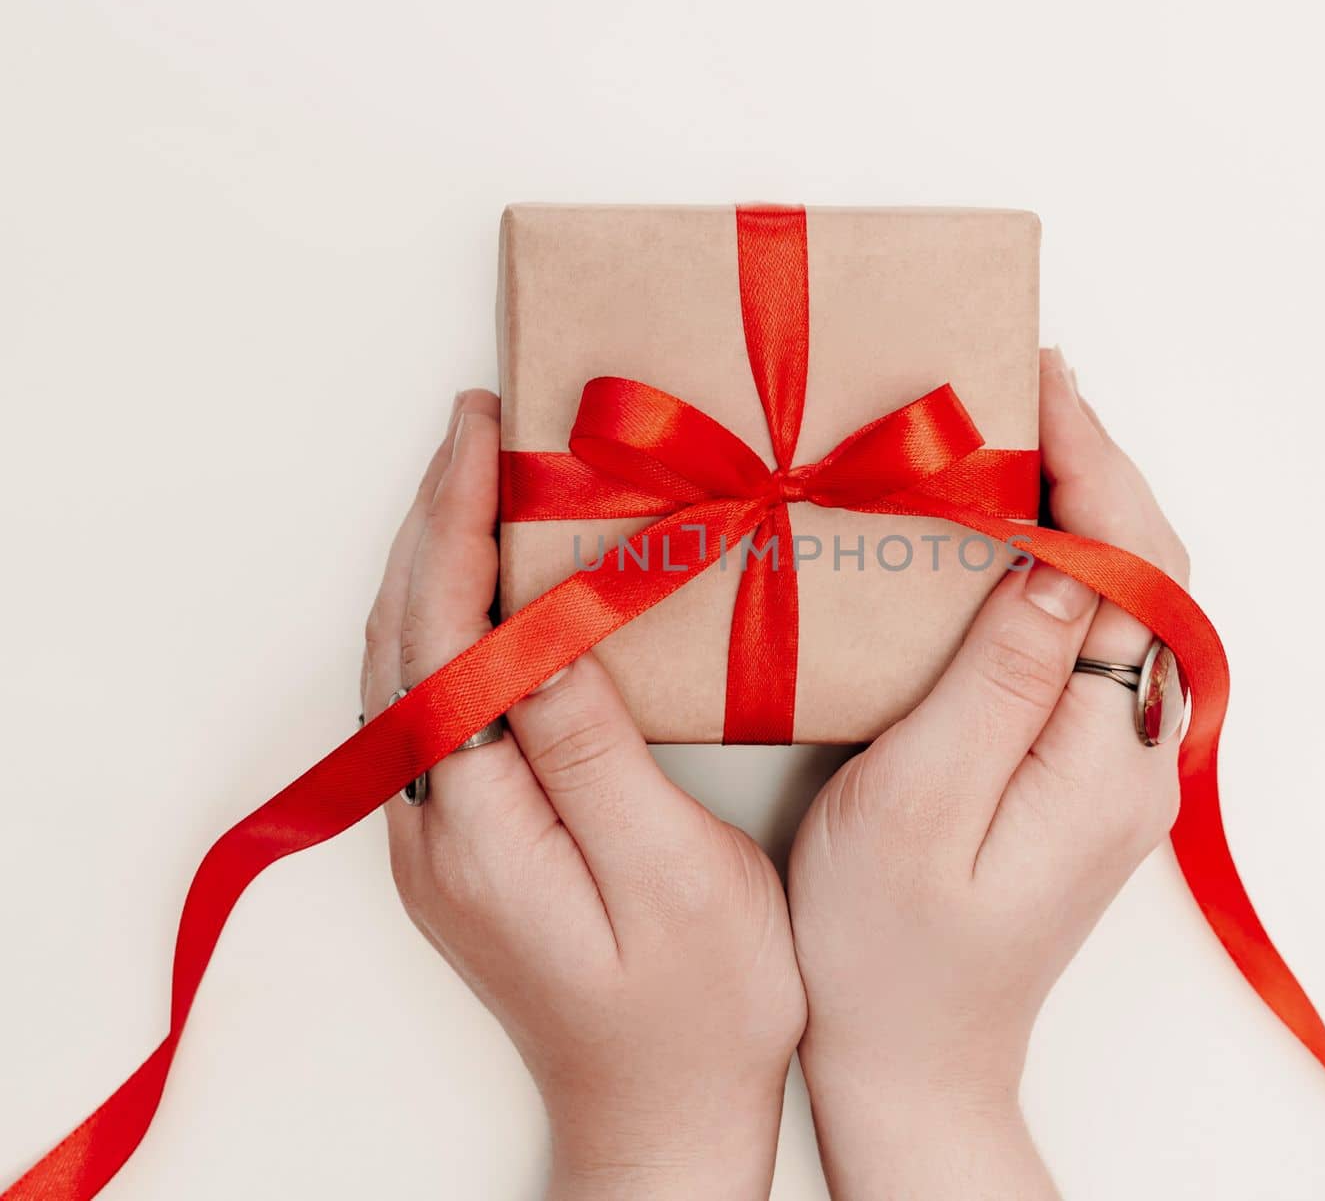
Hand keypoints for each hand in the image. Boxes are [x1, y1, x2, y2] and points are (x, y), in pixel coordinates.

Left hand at [361, 390, 804, 1200]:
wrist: (661, 1123)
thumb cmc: (696, 1015)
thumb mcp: (671, 884)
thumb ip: (592, 758)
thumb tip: (542, 635)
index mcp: (478, 826)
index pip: (443, 637)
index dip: (456, 524)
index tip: (484, 431)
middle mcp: (433, 825)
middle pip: (404, 639)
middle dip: (433, 519)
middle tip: (481, 423)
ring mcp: (442, 835)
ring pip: (409, 666)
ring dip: (434, 562)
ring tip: (480, 478)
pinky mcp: (470, 839)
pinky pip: (439, 699)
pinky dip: (454, 617)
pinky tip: (494, 588)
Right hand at [788, 348, 1189, 1200]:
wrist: (909, 1064)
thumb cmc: (887, 952)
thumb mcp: (920, 807)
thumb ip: (999, 680)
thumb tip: (1059, 560)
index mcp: (1106, 755)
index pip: (1134, 569)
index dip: (1093, 464)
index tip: (1038, 381)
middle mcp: (1135, 754)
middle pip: (1149, 574)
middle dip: (1097, 467)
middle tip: (1022, 385)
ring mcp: (1112, 765)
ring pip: (1125, 601)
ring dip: (1083, 508)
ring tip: (1013, 436)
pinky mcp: (1076, 773)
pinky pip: (1089, 638)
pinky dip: (1058, 564)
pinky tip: (1002, 539)